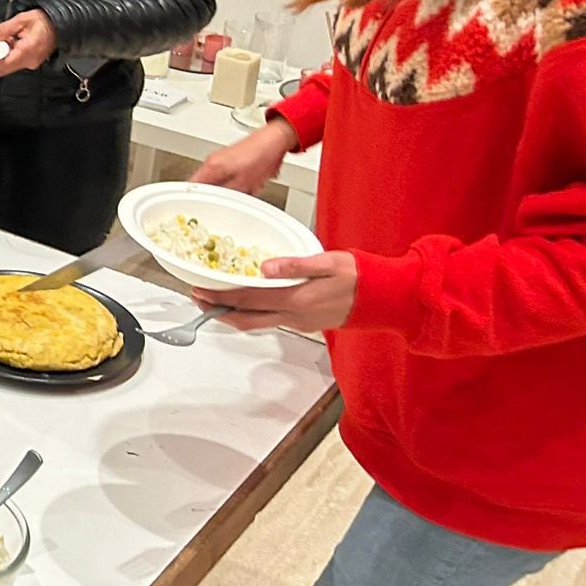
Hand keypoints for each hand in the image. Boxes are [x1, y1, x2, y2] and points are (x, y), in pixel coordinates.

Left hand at [0, 8, 56, 76]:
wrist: (61, 24)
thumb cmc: (47, 21)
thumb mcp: (22, 19)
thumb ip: (3, 29)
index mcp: (27, 50)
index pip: (3, 64)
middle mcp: (30, 60)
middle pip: (4, 69)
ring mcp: (32, 62)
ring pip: (9, 66)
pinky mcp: (32, 61)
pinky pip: (15, 62)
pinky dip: (6, 57)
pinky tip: (3, 48)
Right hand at [194, 119, 297, 194]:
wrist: (276, 139)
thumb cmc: (262, 155)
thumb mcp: (244, 184)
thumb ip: (227, 195)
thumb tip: (218, 204)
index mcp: (211, 167)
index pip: (191, 187)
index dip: (194, 200)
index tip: (197, 208)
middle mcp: (213, 162)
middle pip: (206, 186)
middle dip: (218, 197)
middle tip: (226, 203)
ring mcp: (222, 160)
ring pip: (219, 183)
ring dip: (231, 190)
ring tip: (246, 190)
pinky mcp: (232, 160)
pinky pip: (229, 177)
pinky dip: (238, 184)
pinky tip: (252, 184)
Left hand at [197, 250, 357, 333]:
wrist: (387, 299)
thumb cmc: (362, 277)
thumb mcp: (330, 262)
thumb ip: (296, 265)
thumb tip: (265, 267)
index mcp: (298, 299)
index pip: (249, 300)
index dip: (220, 296)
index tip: (200, 290)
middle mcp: (295, 316)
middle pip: (246, 319)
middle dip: (218, 311)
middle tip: (198, 299)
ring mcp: (300, 322)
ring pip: (258, 323)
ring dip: (234, 313)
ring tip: (216, 300)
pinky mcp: (306, 323)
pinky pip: (272, 321)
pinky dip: (253, 313)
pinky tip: (249, 302)